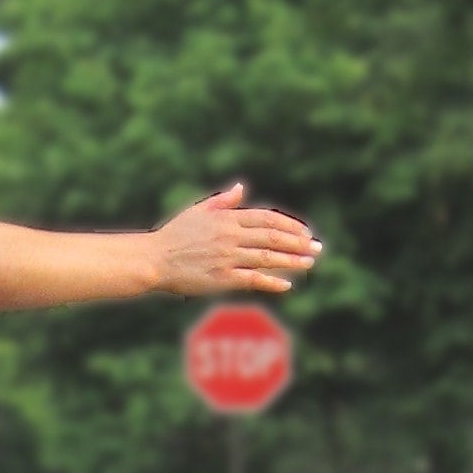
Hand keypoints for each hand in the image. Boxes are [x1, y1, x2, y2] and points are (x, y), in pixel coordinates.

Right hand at [149, 184, 321, 296]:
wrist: (155, 260)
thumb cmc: (174, 236)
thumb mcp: (198, 211)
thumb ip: (222, 201)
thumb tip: (241, 187)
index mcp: (227, 218)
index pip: (267, 219)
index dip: (289, 225)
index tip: (305, 232)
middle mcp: (231, 236)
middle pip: (273, 237)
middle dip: (298, 242)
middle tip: (317, 247)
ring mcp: (228, 257)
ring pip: (268, 257)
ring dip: (292, 260)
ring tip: (310, 262)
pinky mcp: (223, 278)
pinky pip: (253, 279)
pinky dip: (272, 282)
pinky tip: (287, 284)